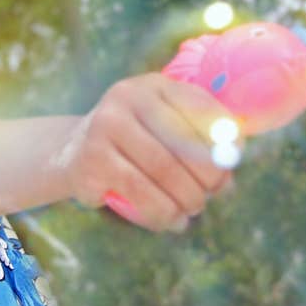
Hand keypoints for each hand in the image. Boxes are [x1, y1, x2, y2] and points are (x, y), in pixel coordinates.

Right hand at [57, 73, 240, 231]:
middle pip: (186, 144)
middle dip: (208, 179)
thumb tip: (233, 163)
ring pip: (164, 173)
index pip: (202, 110)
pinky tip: (171, 220)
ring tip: (191, 210)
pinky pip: (141, 194)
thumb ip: (200, 137)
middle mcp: (126, 97)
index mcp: (153, 85)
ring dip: (187, 200)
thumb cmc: (134, 142)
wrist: (72, 153)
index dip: (224, 143)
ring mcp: (104, 126)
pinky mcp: (92, 160)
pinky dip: (163, 214)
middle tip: (211, 196)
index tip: (230, 168)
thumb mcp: (165, 127)